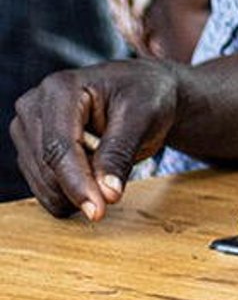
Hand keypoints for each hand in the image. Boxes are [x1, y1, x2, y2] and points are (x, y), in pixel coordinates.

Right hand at [10, 59, 182, 219]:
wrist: (147, 90)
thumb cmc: (147, 95)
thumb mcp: (143, 117)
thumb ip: (120, 154)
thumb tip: (106, 194)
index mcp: (60, 89)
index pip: (59, 147)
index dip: (77, 183)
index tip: (97, 211)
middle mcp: (34, 107)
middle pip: (47, 168)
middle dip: (81, 188)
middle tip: (117, 185)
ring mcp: (28, 130)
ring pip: (43, 183)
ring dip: (78, 189)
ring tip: (107, 163)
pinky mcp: (31, 151)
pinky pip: (45, 188)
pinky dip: (72, 192)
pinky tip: (95, 173)